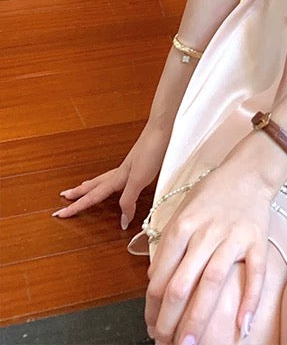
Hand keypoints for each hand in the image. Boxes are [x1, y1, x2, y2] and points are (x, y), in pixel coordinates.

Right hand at [53, 121, 170, 228]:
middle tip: (63, 197)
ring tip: (82, 187)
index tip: (60, 215)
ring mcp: (128, 166)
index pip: (93, 195)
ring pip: (104, 179)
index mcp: (117, 178)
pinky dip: (109, 181)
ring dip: (91, 185)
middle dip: (78, 193)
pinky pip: (116, 175)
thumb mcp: (138, 180)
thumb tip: (122, 221)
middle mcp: (120, 172)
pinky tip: (116, 179)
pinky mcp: (138, 162)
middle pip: (94, 185)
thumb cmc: (151, 152)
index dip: (78, 206)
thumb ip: (128, 199)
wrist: (162, 129)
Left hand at [144, 148, 276, 344]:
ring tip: (189, 343)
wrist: (249, 171)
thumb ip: (169, 244)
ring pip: (212, 282)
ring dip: (198, 317)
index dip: (152, 307)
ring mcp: (232, 237)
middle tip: (164, 342)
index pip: (160, 275)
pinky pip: (255, 273)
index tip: (151, 326)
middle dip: (169, 320)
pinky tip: (242, 325)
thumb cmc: (212, 192)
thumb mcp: (183, 211)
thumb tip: (156, 279)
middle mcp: (205, 233)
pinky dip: (250, 300)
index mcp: (182, 226)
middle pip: (182, 284)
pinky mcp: (257, 240)